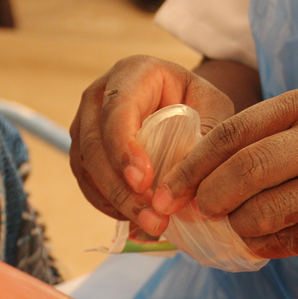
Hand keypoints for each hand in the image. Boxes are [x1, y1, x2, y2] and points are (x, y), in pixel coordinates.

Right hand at [69, 55, 234, 230]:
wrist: (182, 106)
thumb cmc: (199, 103)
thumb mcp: (214, 110)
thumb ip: (205, 138)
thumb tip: (188, 182)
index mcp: (132, 73)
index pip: (116, 110)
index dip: (124, 148)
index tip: (143, 182)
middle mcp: (99, 96)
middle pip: (94, 144)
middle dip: (121, 187)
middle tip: (153, 218)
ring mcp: (85, 124)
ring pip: (86, 167)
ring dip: (116, 202)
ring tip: (151, 224)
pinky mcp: (83, 152)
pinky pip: (86, 183)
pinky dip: (109, 204)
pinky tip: (136, 218)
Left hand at [149, 87, 297, 260]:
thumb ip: (257, 143)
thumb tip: (184, 183)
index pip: (230, 134)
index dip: (190, 167)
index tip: (165, 192)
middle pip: (242, 173)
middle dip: (208, 199)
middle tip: (198, 213)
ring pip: (261, 214)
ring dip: (239, 228)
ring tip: (242, 226)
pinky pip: (287, 243)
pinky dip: (264, 247)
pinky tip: (264, 242)